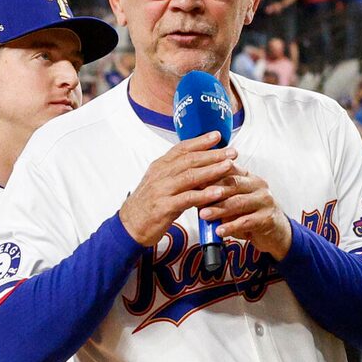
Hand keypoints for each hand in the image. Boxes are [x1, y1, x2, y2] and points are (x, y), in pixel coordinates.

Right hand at [118, 135, 236, 246]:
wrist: (129, 226)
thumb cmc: (149, 204)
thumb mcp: (160, 182)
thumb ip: (176, 172)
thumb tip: (200, 163)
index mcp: (160, 166)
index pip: (181, 149)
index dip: (200, 141)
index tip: (217, 135)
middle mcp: (160, 175)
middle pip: (189, 160)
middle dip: (213, 154)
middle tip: (232, 151)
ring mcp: (161, 190)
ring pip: (190, 176)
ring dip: (212, 171)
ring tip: (229, 167)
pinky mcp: (164, 207)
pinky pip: (187, 198)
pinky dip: (204, 195)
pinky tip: (218, 192)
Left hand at [200, 166, 293, 258]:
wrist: (275, 232)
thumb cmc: (251, 215)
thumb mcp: (234, 202)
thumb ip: (218, 197)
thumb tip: (194, 195)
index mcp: (248, 177)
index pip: (228, 170)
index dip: (210, 175)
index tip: (193, 181)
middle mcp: (258, 185)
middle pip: (233, 184)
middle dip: (212, 191)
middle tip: (195, 198)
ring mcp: (265, 201)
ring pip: (239, 202)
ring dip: (219, 209)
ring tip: (204, 215)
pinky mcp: (268, 218)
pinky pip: (247, 222)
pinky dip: (231, 226)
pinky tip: (220, 231)